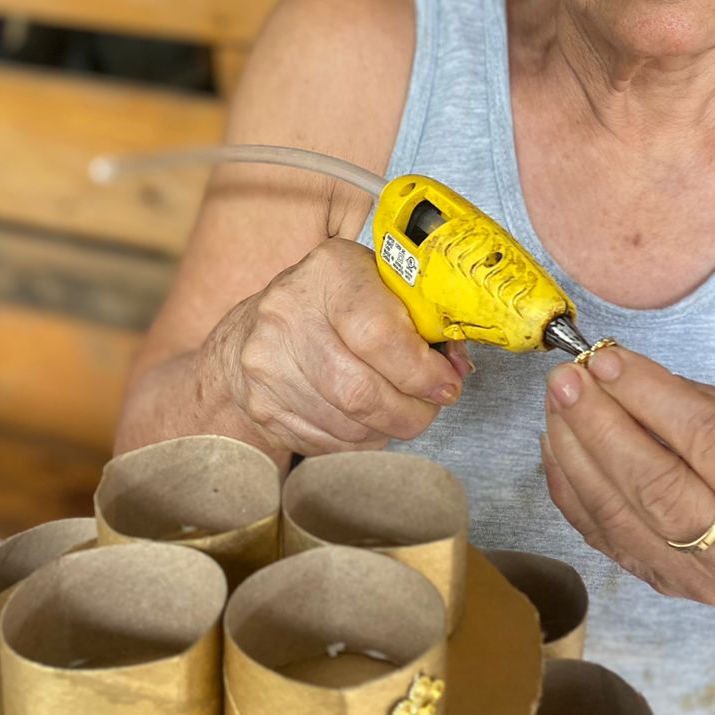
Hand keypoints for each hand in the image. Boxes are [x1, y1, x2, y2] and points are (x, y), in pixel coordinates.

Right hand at [206, 238, 470, 457]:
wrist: (257, 328)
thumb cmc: (336, 303)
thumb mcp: (379, 285)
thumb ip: (423, 318)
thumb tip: (457, 368)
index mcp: (329, 272)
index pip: (378, 335)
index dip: (421, 371)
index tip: (446, 385)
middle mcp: (288, 314)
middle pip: (361, 391)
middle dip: (410, 410)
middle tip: (429, 407)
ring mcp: (267, 364)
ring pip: (347, 424)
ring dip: (387, 427)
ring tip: (399, 412)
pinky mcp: (263, 406)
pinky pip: (327, 443)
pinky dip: (360, 440)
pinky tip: (366, 420)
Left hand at [541, 347, 714, 603]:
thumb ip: (698, 400)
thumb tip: (620, 375)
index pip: (708, 440)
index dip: (650, 396)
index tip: (607, 359)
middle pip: (657, 487)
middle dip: (600, 425)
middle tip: (567, 379)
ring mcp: (702, 578)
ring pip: (619, 515)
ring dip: (575, 451)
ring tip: (557, 402)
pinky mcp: (663, 584)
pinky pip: (600, 532)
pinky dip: (570, 483)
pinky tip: (558, 440)